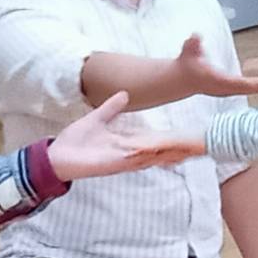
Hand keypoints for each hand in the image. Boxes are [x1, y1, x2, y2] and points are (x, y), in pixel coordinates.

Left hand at [48, 92, 206, 181]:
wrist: (56, 156)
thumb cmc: (75, 141)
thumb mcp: (96, 119)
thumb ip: (111, 108)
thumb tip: (125, 93)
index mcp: (125, 143)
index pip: (154, 142)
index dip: (172, 140)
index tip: (191, 137)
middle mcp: (127, 154)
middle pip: (159, 152)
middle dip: (179, 150)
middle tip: (201, 147)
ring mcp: (121, 161)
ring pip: (151, 157)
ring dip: (169, 154)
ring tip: (190, 151)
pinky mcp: (112, 164)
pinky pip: (133, 160)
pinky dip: (146, 156)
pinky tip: (160, 152)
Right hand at [176, 35, 257, 96]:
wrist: (182, 78)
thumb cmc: (186, 66)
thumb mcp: (188, 52)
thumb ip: (192, 45)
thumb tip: (195, 36)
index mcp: (216, 80)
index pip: (235, 82)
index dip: (250, 83)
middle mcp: (222, 88)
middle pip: (243, 88)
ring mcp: (225, 90)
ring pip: (244, 90)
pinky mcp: (227, 89)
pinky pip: (243, 88)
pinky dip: (254, 86)